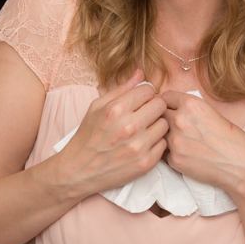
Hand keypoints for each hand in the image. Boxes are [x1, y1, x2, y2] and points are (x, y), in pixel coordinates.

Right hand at [56, 70, 167, 196]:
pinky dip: (156, 143)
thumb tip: (140, 72)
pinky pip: (164, 144)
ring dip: (156, 125)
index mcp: (116, 109)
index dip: (145, 93)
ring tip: (144, 129)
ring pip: (165, 124)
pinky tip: (144, 143)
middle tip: (144, 114)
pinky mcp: (145, 163)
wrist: (79, 171)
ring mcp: (138, 146)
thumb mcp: (97, 107)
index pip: (148, 90)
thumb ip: (121, 89)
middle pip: (160, 105)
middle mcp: (129, 127)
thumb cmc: (88, 136)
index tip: (140, 100)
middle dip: (153, 106)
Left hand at [161, 91, 244, 195]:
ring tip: (183, 142)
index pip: (165, 97)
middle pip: (158, 115)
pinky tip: (187, 155)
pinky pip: (165, 153)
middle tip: (171, 126)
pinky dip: (172, 153)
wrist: (242, 165)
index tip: (167, 108)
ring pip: (160, 134)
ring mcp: (175, 141)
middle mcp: (180, 120)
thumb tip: (172, 109)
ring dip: (166, 137)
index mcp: (191, 104)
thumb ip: (190, 109)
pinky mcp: (175, 160)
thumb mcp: (211, 113)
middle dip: (163, 119)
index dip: (166, 103)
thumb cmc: (233, 139)